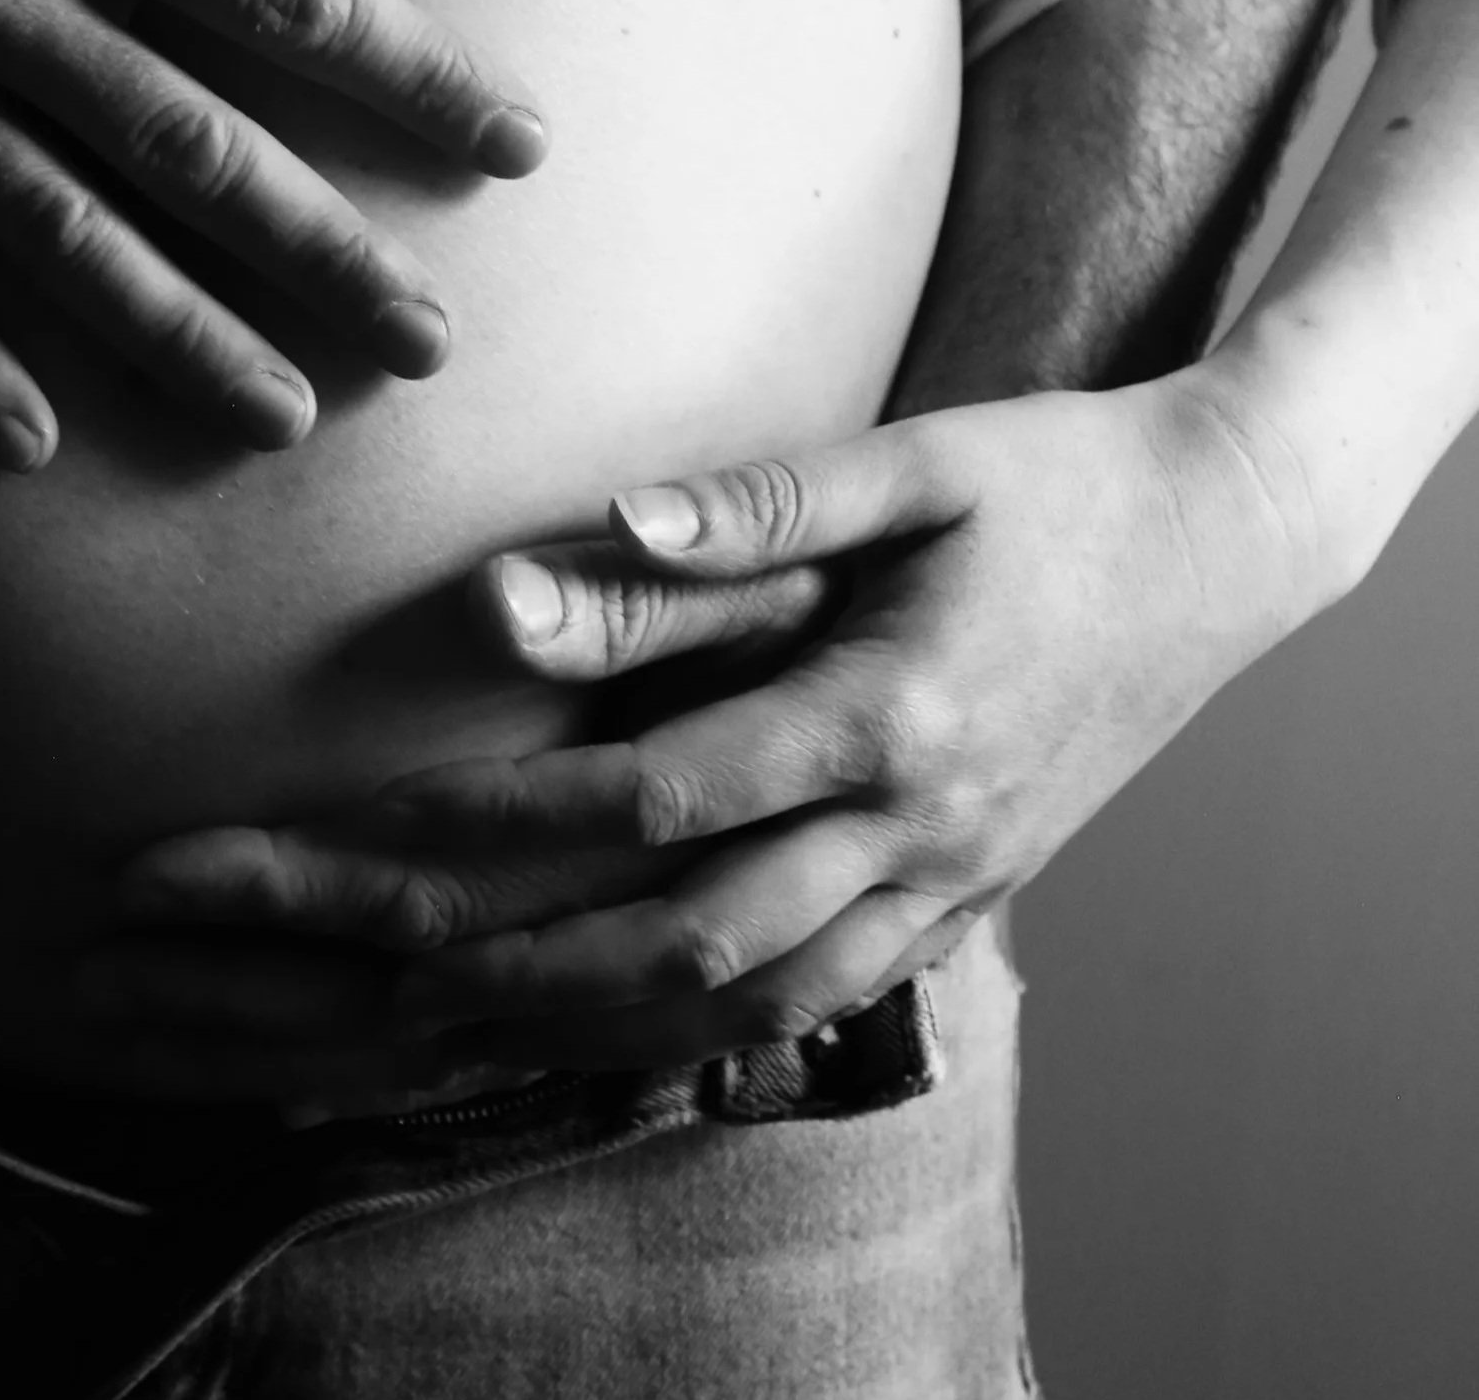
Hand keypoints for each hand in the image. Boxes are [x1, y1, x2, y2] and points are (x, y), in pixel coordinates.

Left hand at [86, 372, 1323, 1077]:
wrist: (1226, 540)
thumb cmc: (1054, 480)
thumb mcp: (913, 464)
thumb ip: (741, 512)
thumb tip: (567, 544)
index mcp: (886, 714)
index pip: (637, 802)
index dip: (470, 832)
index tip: (316, 838)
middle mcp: (908, 834)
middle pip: (646, 940)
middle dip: (443, 958)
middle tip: (273, 950)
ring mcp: (936, 889)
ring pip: (712, 1006)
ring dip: (534, 1022)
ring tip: (364, 1017)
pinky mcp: (951, 907)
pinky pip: (788, 1006)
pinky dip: (663, 1034)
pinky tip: (560, 1032)